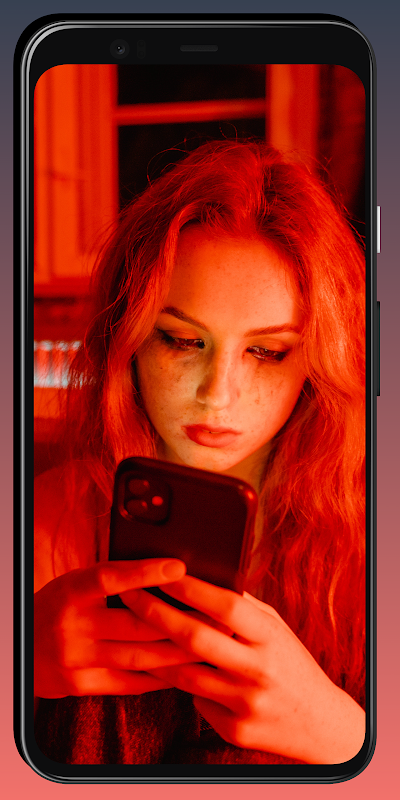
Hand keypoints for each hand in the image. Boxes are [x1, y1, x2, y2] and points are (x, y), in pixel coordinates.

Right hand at [34, 558, 199, 698]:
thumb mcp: (75, 583)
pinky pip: (129, 681)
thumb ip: (112, 579)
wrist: (20, 649)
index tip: (179, 567)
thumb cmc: (59, 607)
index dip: (145, 572)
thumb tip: (164, 569)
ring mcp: (78, 658)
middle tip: (216, 616)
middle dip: (181, 621)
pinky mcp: (82, 685)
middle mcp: (74, 624)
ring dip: (179, 652)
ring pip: (139, 656)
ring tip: (210, 645)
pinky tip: (182, 670)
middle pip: (136, 623)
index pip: (111, 577)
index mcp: (72, 591)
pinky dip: (159, 676)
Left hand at [125, 576, 365, 763]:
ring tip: (130, 630)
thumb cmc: (291, 663)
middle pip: (196, 638)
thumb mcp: (276, 629)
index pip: (225, 606)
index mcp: (271, 636)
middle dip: (157, 613)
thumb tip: (203, 577)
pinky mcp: (235, 729)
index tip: (162, 571)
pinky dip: (179, 684)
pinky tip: (160, 669)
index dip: (191, 588)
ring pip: (186, 674)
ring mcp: (247, 702)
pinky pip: (196, 701)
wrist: (320, 724)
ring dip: (153, 651)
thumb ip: (244, 609)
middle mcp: (259, 668)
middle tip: (129, 595)